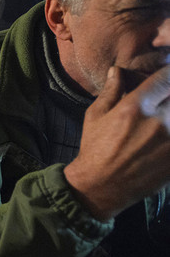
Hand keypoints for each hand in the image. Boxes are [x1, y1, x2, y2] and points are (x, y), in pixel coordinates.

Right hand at [65, 65, 169, 219]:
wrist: (101, 186)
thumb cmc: (95, 149)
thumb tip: (117, 71)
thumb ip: (110, 91)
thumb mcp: (95, 116)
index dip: (168, 74)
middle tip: (163, 101)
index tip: (166, 77)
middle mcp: (157, 122)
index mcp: (134, 108)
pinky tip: (163, 137)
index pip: (166, 78)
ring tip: (162, 120)